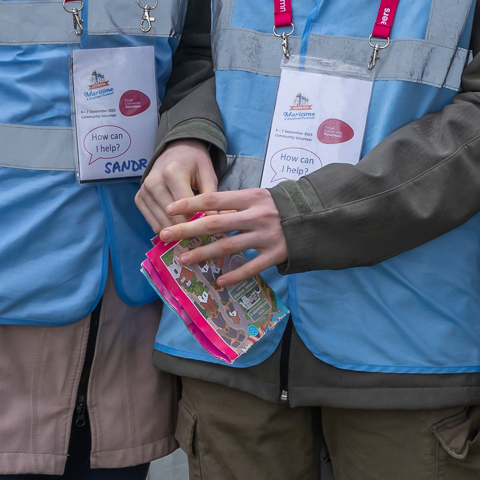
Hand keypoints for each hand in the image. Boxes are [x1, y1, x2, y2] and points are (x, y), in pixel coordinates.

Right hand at [136, 139, 217, 230]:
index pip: (184, 206)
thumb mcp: (208, 174)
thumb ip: (210, 196)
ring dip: (176, 232)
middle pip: (171, 217)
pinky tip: (178, 227)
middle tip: (202, 236)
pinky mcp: (139, 199)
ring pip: (161, 224)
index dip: (198, 219)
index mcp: (172, 172)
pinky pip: (153, 224)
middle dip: (188, 229)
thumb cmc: (194, 163)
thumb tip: (213, 220)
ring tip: (191, 233)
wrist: (175, 151)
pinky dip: (166, 229)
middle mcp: (153, 182)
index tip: (209, 228)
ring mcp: (144, 191)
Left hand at [154, 188, 287, 286]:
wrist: (315, 217)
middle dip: (187, 230)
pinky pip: (251, 267)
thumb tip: (202, 215)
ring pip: (228, 246)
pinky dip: (234, 275)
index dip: (190, 204)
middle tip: (164, 236)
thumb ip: (235, 205)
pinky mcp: (276, 254)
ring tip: (183, 260)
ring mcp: (267, 236)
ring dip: (203, 254)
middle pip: (215, 223)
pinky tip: (219, 281)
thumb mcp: (259, 198)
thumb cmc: (279, 207)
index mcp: (251, 197)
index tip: (169, 210)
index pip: (214, 199)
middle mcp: (257, 216)